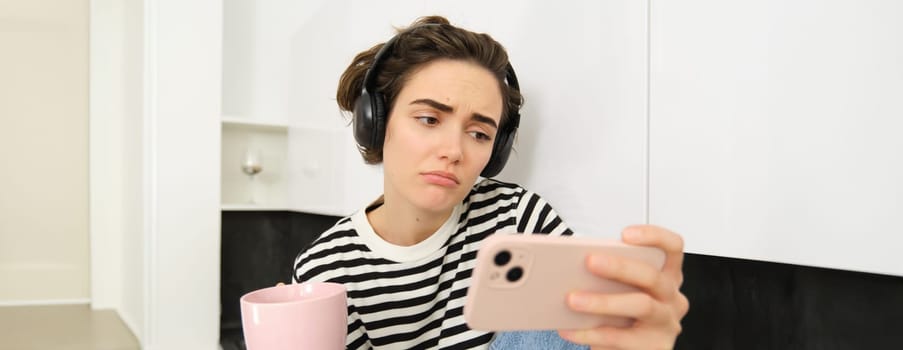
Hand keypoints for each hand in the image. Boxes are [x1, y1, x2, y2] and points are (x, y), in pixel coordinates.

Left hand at [558, 225, 689, 349]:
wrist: (633, 349)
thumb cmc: (625, 314)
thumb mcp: (622, 290)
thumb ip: (610, 276)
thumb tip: (573, 265)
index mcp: (666, 275)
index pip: (673, 247)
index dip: (654, 237)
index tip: (625, 234)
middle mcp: (672, 297)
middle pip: (652, 276)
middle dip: (620, 267)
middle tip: (589, 261)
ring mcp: (666, 324)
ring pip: (641, 305)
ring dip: (603, 301)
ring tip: (572, 299)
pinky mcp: (654, 347)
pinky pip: (620, 338)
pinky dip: (589, 332)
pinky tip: (568, 328)